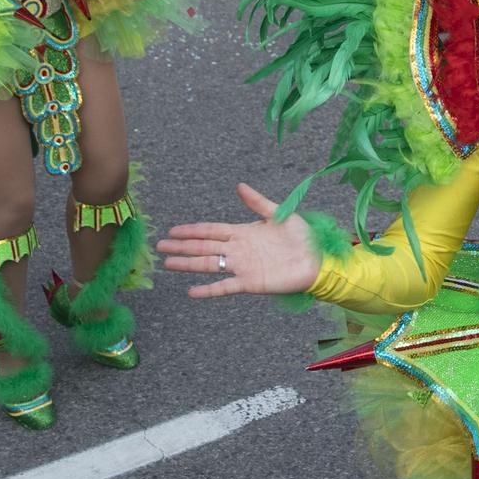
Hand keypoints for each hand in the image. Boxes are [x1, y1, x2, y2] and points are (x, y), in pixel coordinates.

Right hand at [157, 183, 322, 297]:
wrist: (318, 260)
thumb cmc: (302, 237)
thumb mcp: (280, 214)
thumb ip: (258, 202)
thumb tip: (239, 186)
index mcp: (244, 232)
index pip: (212, 230)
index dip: (192, 230)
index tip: (173, 230)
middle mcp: (239, 250)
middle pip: (204, 247)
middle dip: (182, 246)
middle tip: (159, 246)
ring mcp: (242, 267)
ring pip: (209, 265)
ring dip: (188, 264)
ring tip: (168, 263)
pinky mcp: (250, 283)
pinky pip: (225, 287)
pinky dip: (208, 290)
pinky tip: (191, 292)